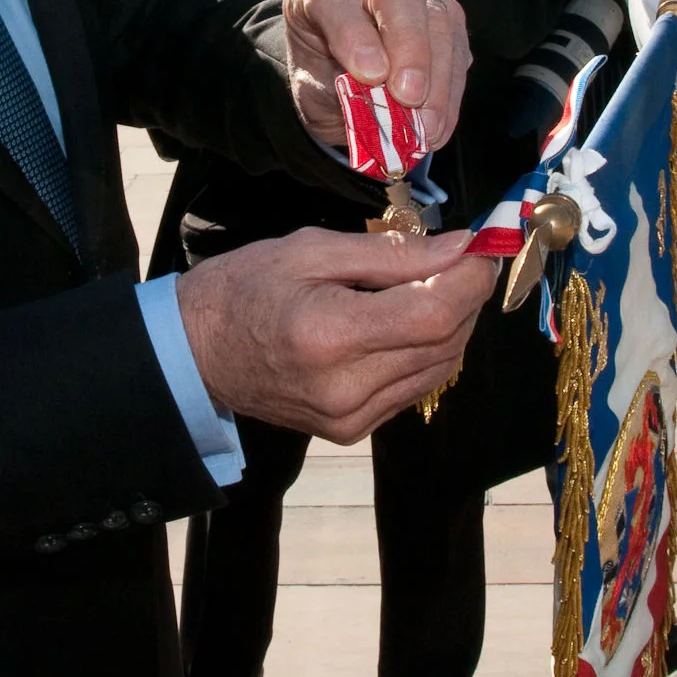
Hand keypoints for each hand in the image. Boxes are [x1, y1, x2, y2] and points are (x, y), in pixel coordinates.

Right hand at [178, 228, 496, 442]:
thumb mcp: (312, 249)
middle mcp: (346, 388)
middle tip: (463, 258)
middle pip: (445, 343)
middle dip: (467, 296)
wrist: (194, 353)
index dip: (471, 279)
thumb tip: (462, 247)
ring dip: (452, 323)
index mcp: (330, 335)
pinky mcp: (353, 430)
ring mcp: (351, 417)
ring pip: (440, 368)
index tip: (482, 246)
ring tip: (434, 284)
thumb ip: (394, 252)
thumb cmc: (245, 287)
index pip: (433, 314)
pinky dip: (428, 351)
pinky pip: (416, 387)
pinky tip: (408, 321)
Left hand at [284, 0, 470, 150]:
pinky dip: (450, 93)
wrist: (336, 83)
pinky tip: (438, 126)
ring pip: (439, 18)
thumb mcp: (311, 90)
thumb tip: (383, 101)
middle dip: (409, 45)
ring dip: (438, 78)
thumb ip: (340, 90)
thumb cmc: (319, 80)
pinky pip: (458, 47)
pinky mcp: (445, 19)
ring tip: (427, 127)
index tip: (369, 75)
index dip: (352, 33)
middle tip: (409, 96)